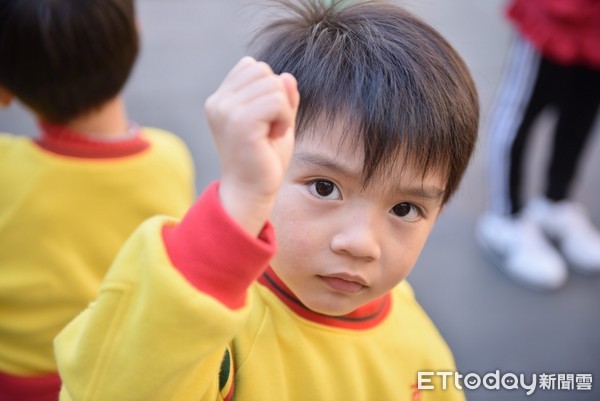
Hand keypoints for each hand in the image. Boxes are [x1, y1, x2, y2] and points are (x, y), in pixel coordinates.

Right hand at [205, 57, 299, 235]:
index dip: (268, 88)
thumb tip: (287, 76)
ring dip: (283, 110)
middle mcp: (218, 102)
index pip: (251, 66)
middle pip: (262, 71)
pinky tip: (275, 135)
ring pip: (272, 84)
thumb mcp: (276, 121)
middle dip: (277, 97)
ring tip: (272, 133)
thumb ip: (281, 97)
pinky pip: (276, 100)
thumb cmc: (263, 160)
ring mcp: (226, 111)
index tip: (265, 118)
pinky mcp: (240, 122)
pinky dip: (285, 118)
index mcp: (220, 99)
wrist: (251, 192)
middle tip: (272, 127)